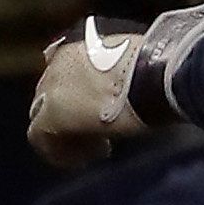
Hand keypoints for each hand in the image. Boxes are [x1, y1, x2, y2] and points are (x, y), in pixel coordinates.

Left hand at [26, 8, 203, 167]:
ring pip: (45, 119)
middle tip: (101, 132)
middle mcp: (57, 63)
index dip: (80, 93)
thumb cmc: (160, 66)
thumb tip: (137, 87)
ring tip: (99, 147)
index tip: (100, 108)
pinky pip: (43, 140)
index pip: (64, 71)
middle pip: (53, 96)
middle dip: (73, 115)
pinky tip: (88, 157)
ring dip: (70, 135)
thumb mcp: (139, 63)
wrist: (156, 75)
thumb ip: (123, 73)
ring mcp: (50, 89)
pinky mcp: (49, 116)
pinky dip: (63, 151)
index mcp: (78, 46)